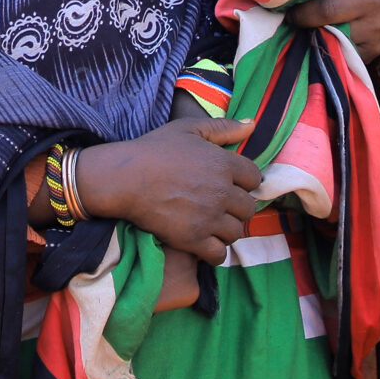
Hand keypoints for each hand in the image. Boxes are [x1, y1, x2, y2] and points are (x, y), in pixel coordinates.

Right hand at [73, 117, 260, 262]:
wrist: (124, 179)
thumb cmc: (154, 150)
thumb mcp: (188, 129)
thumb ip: (223, 127)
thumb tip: (252, 124)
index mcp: (223, 164)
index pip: (255, 179)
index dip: (244, 181)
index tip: (230, 184)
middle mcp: (221, 192)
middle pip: (248, 208)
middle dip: (236, 207)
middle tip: (220, 206)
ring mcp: (208, 218)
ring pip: (236, 232)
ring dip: (226, 229)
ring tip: (212, 224)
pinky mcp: (193, 239)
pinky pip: (219, 254)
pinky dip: (215, 251)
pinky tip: (205, 242)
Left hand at [289, 0, 379, 61]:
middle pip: (326, 9)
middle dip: (300, 13)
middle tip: (286, 14)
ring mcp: (375, 27)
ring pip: (331, 32)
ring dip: (309, 32)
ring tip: (297, 28)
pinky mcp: (373, 48)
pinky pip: (340, 49)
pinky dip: (323, 46)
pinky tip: (313, 40)